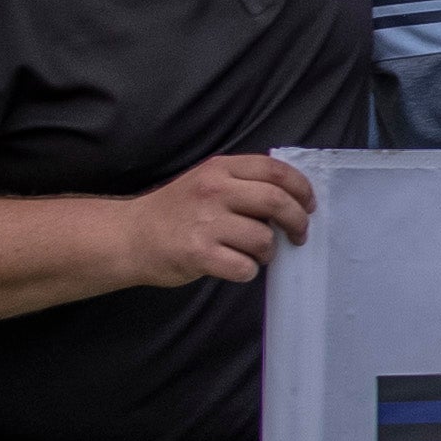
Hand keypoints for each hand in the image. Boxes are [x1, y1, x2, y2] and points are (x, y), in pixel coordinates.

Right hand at [77, 152, 320, 291]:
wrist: (131, 236)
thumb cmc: (175, 211)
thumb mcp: (205, 181)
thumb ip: (242, 182)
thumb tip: (291, 198)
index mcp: (220, 169)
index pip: (275, 171)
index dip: (301, 188)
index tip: (309, 205)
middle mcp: (214, 191)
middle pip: (276, 202)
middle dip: (297, 222)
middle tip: (299, 235)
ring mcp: (205, 222)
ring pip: (263, 239)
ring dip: (268, 252)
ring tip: (255, 254)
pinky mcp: (198, 254)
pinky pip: (244, 267)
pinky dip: (248, 271)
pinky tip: (236, 267)